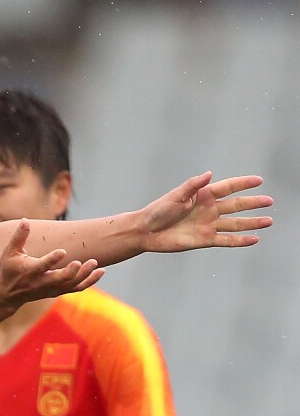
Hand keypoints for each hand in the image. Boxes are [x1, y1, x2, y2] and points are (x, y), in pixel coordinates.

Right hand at [0, 220, 103, 308]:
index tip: (63, 251)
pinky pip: (76, 288)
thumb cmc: (7, 269)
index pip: (42, 266)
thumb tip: (25, 220)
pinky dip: (89, 281)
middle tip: (85, 261)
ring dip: (85, 275)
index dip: (52, 259)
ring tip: (95, 263)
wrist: (6, 294)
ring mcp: (49, 288)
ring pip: (71, 285)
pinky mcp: (56, 291)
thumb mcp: (9, 252)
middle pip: (60, 279)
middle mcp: (40, 281)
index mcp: (29, 270)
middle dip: (73, 271)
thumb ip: (19, 236)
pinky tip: (100, 271)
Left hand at [141, 172, 272, 251]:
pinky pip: (226, 240)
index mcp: (202, 196)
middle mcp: (209, 210)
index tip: (258, 180)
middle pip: (236, 205)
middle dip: (253, 203)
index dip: (243, 184)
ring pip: (235, 223)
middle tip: (269, 201)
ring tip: (268, 221)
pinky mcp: (205, 239)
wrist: (146, 231)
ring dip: (252, 223)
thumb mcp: (176, 195)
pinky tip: (254, 239)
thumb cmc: (158, 211)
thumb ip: (193, 185)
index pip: (227, 188)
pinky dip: (240, 240)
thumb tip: (209, 175)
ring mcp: (208, 225)